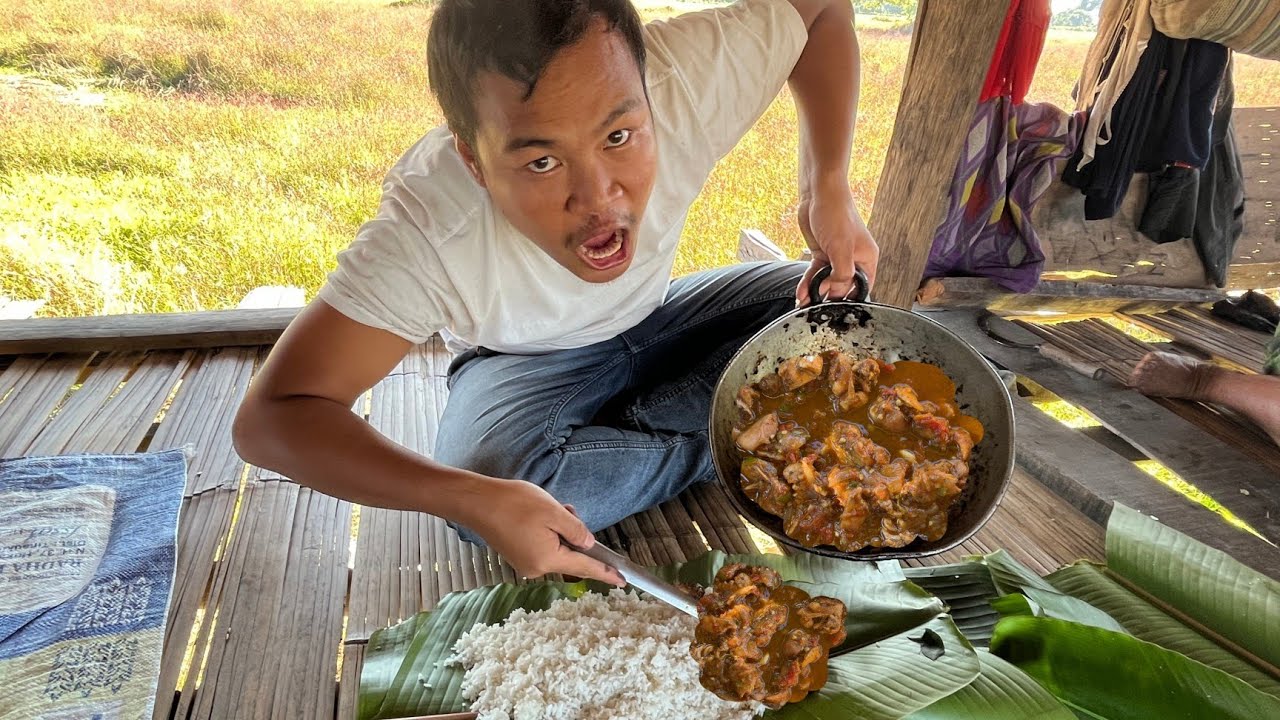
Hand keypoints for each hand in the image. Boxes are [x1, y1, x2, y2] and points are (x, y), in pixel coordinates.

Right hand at [467, 478, 624, 586]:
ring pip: (556, 549)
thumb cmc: (514, 504)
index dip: (606, 573)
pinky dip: (547, 533)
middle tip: (565, 510)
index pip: (585, 567)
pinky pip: (543, 547)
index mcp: (548, 559)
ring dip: (559, 530)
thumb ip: (576, 530)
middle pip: (570, 556)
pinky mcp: (518, 556)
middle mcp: (537, 568)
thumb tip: (588, 544)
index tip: (623, 582)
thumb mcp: (554, 512)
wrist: (477, 502)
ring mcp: (525, 563)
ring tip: (546, 509)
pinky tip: (538, 516)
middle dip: (574, 535)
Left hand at [795, 184, 878, 305]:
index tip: (837, 310)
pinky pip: (815, 273)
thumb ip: (842, 275)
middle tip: (817, 308)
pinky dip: (808, 283)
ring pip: (826, 281)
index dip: (850, 300)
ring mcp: (836, 256)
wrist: (818, 193)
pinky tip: (801, 293)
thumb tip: (837, 294)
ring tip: (805, 304)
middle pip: (843, 286)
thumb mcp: (841, 249)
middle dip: (829, 298)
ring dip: (815, 293)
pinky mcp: (821, 253)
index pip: (863, 287)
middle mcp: (853, 259)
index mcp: (866, 259)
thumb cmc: (836, 214)